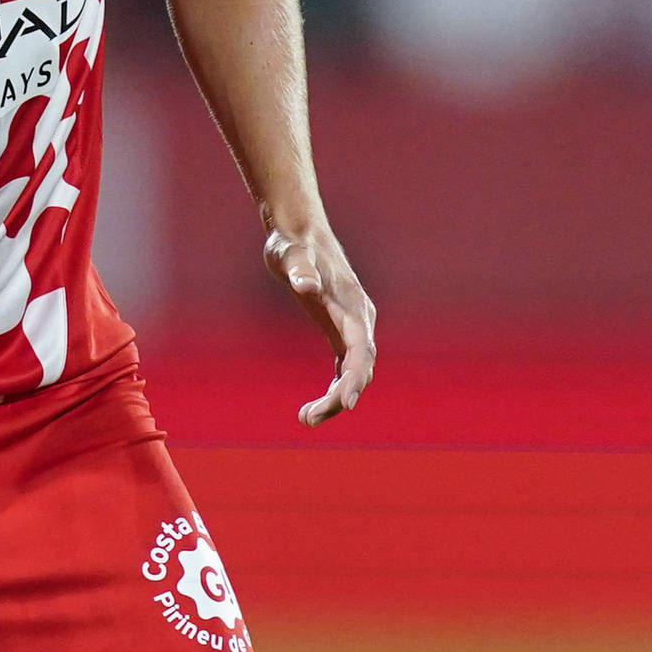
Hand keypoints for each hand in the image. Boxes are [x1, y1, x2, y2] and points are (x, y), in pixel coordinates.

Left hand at [264, 218, 377, 424]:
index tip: (345, 403)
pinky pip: (345, 367)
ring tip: (307, 418)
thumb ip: (300, 269)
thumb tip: (306, 285)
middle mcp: (359, 319)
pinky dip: (336, 387)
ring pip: (355, 371)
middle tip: (308, 418)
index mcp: (352, 305)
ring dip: (337, 397)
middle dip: (341, 396)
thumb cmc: (294, 244)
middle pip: (360, 368)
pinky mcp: (340, 330)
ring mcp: (352, 326)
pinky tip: (318, 405)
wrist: (299, 232)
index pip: (360, 349)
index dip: (355, 378)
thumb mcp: (291, 254)